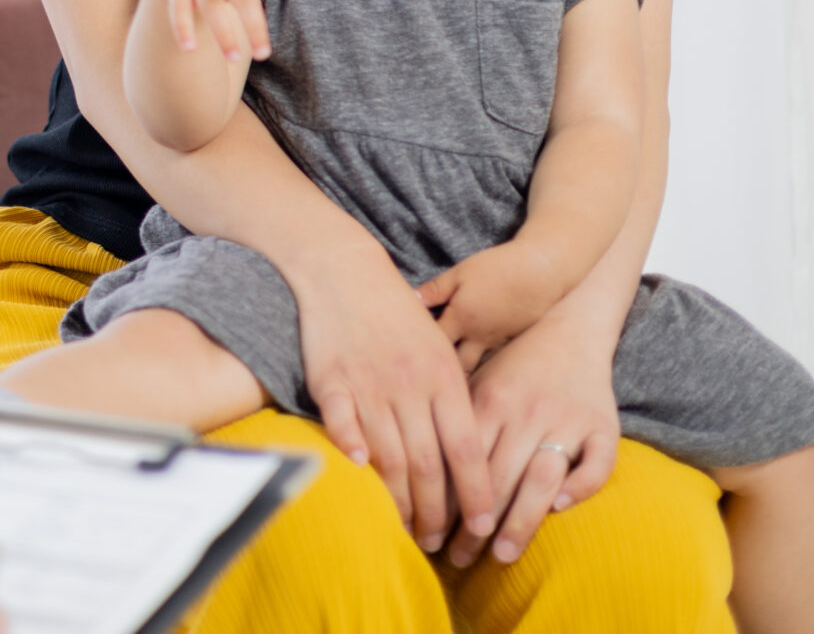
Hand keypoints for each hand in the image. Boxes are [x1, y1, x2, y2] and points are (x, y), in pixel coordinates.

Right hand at [295, 242, 495, 554]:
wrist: (344, 269)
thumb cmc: (396, 314)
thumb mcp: (438, 350)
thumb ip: (453, 399)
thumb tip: (471, 456)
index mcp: (443, 378)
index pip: (467, 449)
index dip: (476, 493)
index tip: (481, 526)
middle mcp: (410, 385)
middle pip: (428, 463)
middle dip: (436, 513)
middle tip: (437, 543)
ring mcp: (369, 383)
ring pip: (389, 456)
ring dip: (398, 500)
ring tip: (404, 529)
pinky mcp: (331, 379)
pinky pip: (343, 423)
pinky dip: (350, 450)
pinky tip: (358, 476)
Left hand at [415, 241, 570, 373]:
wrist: (542, 272)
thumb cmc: (498, 268)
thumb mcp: (461, 273)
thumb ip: (435, 289)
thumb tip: (409, 300)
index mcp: (461, 320)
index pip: (433, 345)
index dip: (419, 348)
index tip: (408, 346)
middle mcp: (479, 338)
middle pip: (455, 368)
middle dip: (442, 372)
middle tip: (428, 369)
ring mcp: (498, 343)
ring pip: (477, 368)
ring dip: (463, 372)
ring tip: (449, 373)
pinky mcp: (514, 342)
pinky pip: (494, 360)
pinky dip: (484, 364)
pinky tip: (475, 358)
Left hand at [442, 310, 620, 570]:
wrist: (573, 325)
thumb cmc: (517, 363)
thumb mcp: (477, 378)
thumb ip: (452, 416)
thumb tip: (407, 456)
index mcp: (491, 400)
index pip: (463, 461)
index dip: (446, 502)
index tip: (430, 534)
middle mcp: (527, 411)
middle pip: (498, 478)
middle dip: (476, 525)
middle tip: (459, 558)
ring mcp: (567, 419)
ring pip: (542, 477)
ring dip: (521, 519)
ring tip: (503, 555)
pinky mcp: (604, 425)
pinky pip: (597, 464)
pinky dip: (579, 488)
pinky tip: (558, 509)